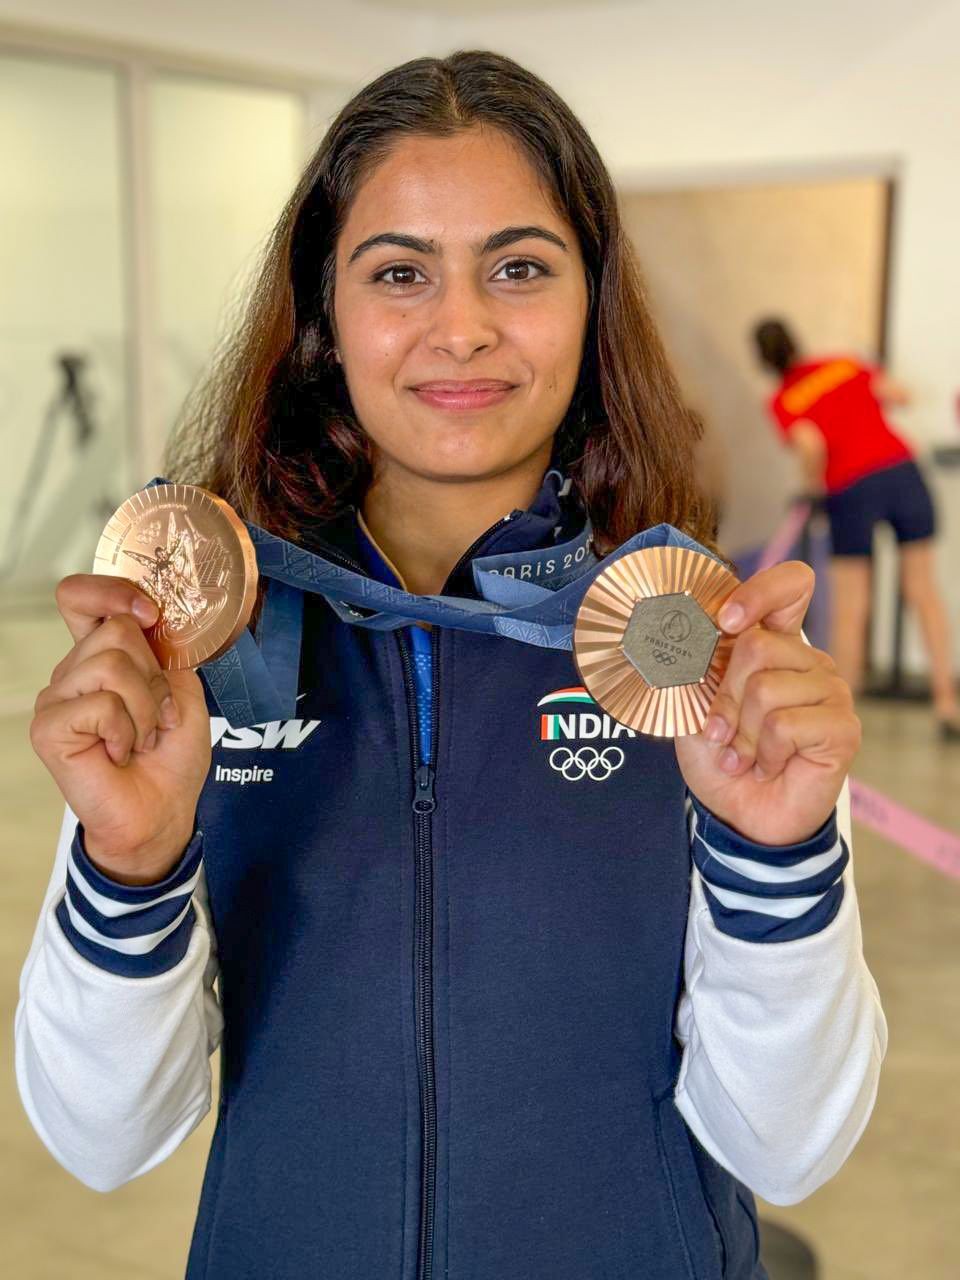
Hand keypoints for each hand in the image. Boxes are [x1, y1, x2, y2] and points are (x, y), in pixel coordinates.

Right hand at [29, 574, 211, 883]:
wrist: (162, 811)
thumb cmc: (169, 757)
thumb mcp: (181, 691)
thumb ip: (164, 651)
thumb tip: (149, 616)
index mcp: (100, 656)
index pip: (81, 597)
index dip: (114, 592)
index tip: (151, 616)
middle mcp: (72, 672)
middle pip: (115, 628)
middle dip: (154, 674)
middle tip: (156, 716)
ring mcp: (56, 699)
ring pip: (111, 663)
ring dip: (145, 707)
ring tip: (141, 738)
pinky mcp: (48, 728)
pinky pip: (100, 704)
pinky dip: (126, 730)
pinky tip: (119, 753)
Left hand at [674, 561, 860, 844]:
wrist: (739, 814)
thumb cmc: (721, 758)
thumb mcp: (694, 707)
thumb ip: (696, 669)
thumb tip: (672, 639)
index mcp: (778, 645)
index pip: (791, 587)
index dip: (760, 591)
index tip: (724, 620)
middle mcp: (809, 662)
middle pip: (758, 645)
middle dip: (725, 696)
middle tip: (722, 731)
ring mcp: (830, 693)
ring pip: (766, 688)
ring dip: (740, 733)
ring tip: (743, 755)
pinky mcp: (842, 729)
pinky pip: (785, 725)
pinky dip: (762, 753)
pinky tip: (765, 766)